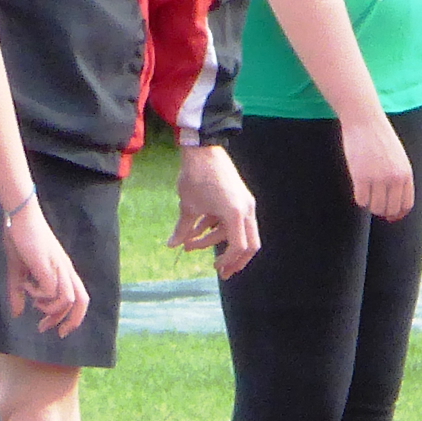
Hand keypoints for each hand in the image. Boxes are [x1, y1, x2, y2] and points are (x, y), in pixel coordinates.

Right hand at [4, 204, 88, 334]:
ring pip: (67, 299)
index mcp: (64, 272)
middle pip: (81, 302)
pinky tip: (26, 285)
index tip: (57, 330)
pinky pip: (49, 289)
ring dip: (49, 308)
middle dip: (68, 321)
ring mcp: (58, 267)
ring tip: (33, 302)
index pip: (80, 299)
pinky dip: (37, 294)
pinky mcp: (47, 264)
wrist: (20, 217)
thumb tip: (16, 314)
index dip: (73, 318)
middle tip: (46, 329)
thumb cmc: (21, 240)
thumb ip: (18, 293)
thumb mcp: (18, 272)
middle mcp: (66, 271)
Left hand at [167, 142, 260, 276]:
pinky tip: (196, 230)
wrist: (203, 149)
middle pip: (249, 244)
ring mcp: (244, 202)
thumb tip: (172, 245)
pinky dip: (216, 226)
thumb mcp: (188, 207)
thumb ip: (183, 229)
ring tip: (190, 244)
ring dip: (214, 240)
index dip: (229, 261)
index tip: (218, 269)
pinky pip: (232, 219)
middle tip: (221, 272)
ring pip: (236, 231)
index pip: (239, 247)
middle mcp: (246, 209)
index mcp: (235, 214)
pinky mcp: (239, 197)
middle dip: (234, 259)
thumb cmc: (195, 177)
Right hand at [341, 114, 414, 220]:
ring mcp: (378, 178)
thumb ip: (399, 178)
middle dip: (382, 210)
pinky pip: (361, 200)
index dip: (398, 214)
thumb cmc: (380, 138)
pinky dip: (360, 198)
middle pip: (390, 209)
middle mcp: (394, 178)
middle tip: (375, 202)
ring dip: (370, 204)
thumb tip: (395, 207)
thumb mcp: (398, 158)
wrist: (365, 120)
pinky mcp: (361, 177)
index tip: (390, 216)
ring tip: (367, 193)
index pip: (406, 204)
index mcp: (406, 173)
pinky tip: (359, 187)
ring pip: (375, 208)